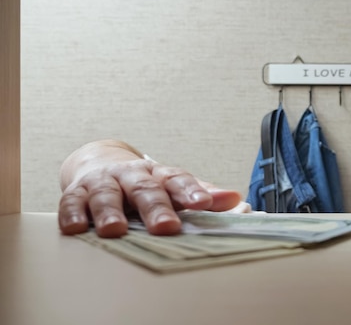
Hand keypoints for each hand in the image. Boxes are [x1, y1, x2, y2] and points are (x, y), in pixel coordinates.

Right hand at [58, 159, 240, 237]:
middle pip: (145, 189)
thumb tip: (237, 200)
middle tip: (166, 227)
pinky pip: (72, 202)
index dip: (191, 191)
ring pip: (107, 194)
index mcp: (159, 174)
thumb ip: (202, 194)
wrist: (100, 163)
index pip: (177, 180)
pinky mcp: (77, 192)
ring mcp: (104, 182)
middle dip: (155, 208)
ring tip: (116, 229)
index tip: (204, 204)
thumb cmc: (144, 182)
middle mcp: (132, 175)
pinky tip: (77, 227)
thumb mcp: (172, 186)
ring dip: (111, 211)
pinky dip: (73, 213)